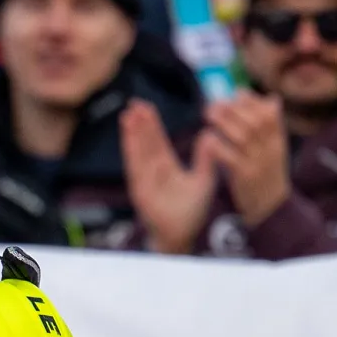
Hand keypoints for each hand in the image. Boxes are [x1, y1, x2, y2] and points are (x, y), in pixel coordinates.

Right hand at [121, 99, 218, 254]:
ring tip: (129, 112)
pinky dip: (130, 150)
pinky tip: (128, 135)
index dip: (152, 125)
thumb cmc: (191, 213)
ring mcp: (145, 180)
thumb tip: (208, 135)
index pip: (158, 142)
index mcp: (167, 169)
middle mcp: (153, 172)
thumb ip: (204, 159)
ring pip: (138, 151)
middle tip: (134, 101)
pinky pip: (135, 165)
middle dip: (140, 123)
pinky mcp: (140, 189)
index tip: (146, 107)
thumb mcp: (203, 180)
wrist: (183, 235)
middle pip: (145, 143)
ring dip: (132, 132)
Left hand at [204, 93, 290, 226]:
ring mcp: (259, 164)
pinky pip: (232, 159)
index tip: (236, 92)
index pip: (269, 115)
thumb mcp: (273, 150)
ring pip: (244, 137)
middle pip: (255, 122)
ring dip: (225, 122)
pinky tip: (207, 140)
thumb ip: (270, 126)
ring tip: (207, 114)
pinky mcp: (246, 178)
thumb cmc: (266, 176)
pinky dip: (219, 147)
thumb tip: (271, 97)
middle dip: (235, 109)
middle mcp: (271, 150)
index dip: (253, 101)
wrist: (271, 210)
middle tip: (214, 103)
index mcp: (277, 142)